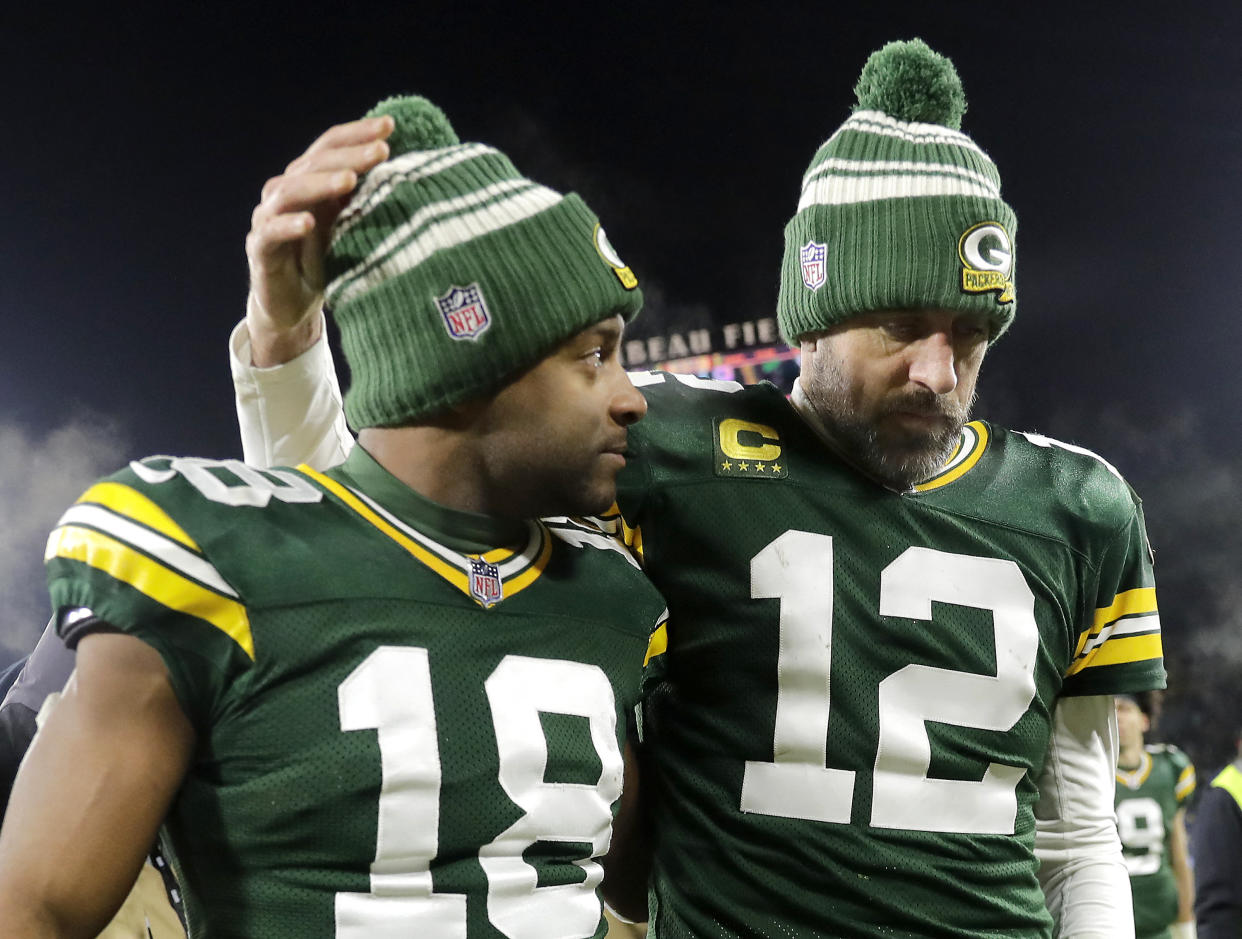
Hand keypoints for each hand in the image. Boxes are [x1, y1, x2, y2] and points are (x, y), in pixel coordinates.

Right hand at [245, 115, 393, 365]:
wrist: (294, 306)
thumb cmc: (327, 262)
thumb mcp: (352, 227)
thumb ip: (367, 200)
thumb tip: (414, 175)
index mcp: (309, 180)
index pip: (331, 146)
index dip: (357, 133)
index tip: (390, 125)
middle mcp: (286, 191)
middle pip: (314, 163)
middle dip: (349, 155)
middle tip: (381, 150)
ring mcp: (269, 217)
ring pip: (291, 191)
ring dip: (321, 183)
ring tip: (350, 180)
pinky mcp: (259, 248)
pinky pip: (271, 231)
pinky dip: (288, 225)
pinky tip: (308, 223)